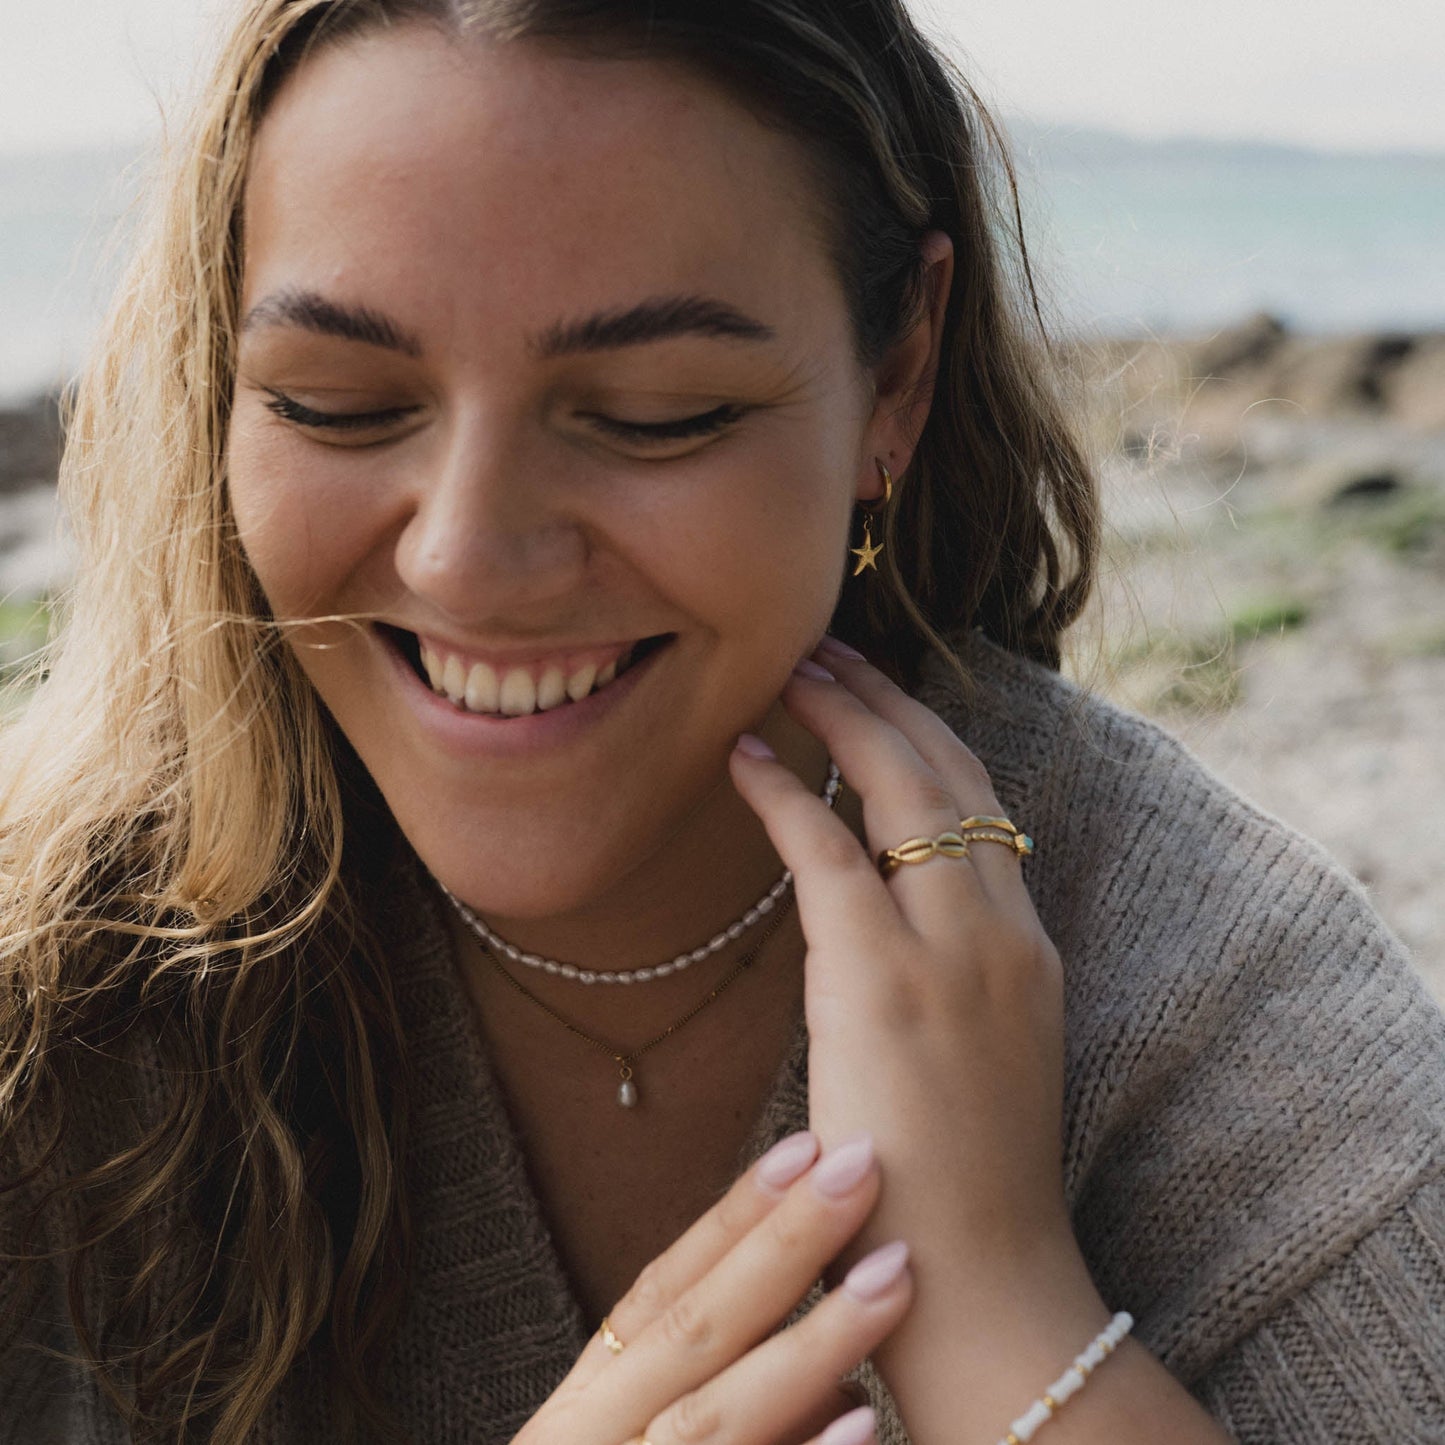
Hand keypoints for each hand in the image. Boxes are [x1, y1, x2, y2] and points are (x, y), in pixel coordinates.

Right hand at [516, 1131, 911, 1444]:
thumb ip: (719, 1418)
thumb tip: (844, 1393)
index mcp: (578, 1422)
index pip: (656, 1296)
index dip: (729, 1218)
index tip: (803, 1144)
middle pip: (689, 1337)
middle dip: (781, 1248)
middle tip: (863, 1165)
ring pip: (710, 1425)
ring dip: (809, 1347)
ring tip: (891, 1279)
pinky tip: (863, 1431)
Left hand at [729, 638, 1107, 1434]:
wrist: (980, 1278)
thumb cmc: (965, 1186)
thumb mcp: (984, 1061)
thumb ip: (950, 981)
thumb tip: (882, 931)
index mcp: (1028, 950)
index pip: (985, 807)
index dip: (932, 736)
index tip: (886, 696)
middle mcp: (1001, 932)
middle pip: (950, 774)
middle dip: (889, 700)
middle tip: (835, 651)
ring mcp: (951, 952)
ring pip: (901, 789)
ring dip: (841, 717)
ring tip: (793, 672)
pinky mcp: (883, 981)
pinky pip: (828, 853)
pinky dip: (784, 794)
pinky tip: (744, 755)